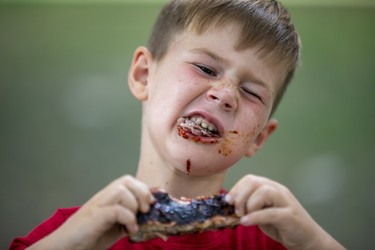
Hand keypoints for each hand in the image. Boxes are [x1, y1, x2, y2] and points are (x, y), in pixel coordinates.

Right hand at [29, 175, 153, 249]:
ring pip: (122, 190)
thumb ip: (129, 218)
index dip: (145, 189)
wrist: (65, 247)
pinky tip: (130, 230)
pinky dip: (129, 219)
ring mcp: (98, 204)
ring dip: (134, 206)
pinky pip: (117, 210)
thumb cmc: (89, 236)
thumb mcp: (115, 226)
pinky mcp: (95, 216)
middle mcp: (103, 197)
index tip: (154, 203)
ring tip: (135, 222)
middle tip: (145, 210)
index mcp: (109, 197)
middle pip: (126, 180)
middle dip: (142, 193)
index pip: (130, 181)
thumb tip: (149, 217)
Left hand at [226, 175, 344, 249]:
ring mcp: (286, 202)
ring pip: (263, 192)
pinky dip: (255, 217)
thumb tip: (230, 205)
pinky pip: (270, 212)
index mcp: (271, 187)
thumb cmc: (281, 225)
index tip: (228, 201)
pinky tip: (246, 222)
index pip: (250, 179)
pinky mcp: (290, 216)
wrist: (307, 238)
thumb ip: (249, 206)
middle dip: (240, 195)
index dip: (236, 189)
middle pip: (254, 182)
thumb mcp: (261, 213)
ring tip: (243, 216)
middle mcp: (278, 190)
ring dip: (249, 204)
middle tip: (236, 211)